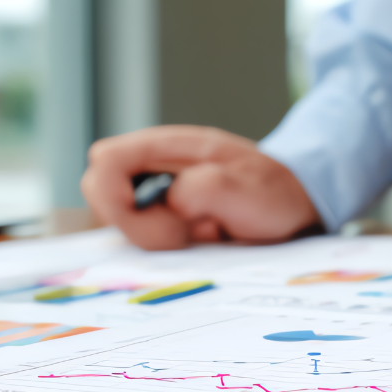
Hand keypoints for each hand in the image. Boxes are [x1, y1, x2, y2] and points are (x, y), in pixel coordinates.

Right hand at [81, 126, 320, 249]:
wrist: (292, 206)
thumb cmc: (273, 192)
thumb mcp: (247, 189)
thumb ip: (204, 189)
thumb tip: (170, 202)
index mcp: (169, 147)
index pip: (105, 160)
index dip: (114, 195)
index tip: (160, 220)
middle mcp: (153, 166)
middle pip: (99, 191)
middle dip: (133, 223)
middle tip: (182, 233)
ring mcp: (152, 193)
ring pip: (116, 219)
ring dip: (150, 236)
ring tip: (195, 234)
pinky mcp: (158, 217)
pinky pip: (136, 233)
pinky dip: (158, 245)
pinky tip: (191, 241)